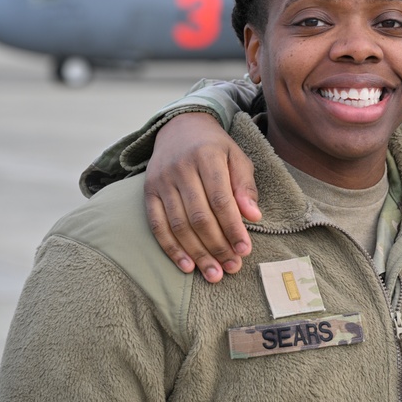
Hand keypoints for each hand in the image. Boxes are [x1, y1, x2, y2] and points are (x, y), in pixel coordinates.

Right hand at [144, 112, 259, 282]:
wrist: (180, 127)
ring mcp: (161, 181)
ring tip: (214, 273)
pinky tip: (187, 266)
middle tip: (232, 267)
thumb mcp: (237, 157)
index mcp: (207, 157)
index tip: (245, 250)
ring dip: (197, 253)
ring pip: (178, 225)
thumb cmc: (215, 147)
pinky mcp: (148, 191)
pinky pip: (157, 225)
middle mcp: (181, 169)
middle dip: (217, 246)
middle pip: (199, 216)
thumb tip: (254, 216)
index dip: (233, 228)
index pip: (221, 200)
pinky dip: (171, 248)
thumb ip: (245, 186)